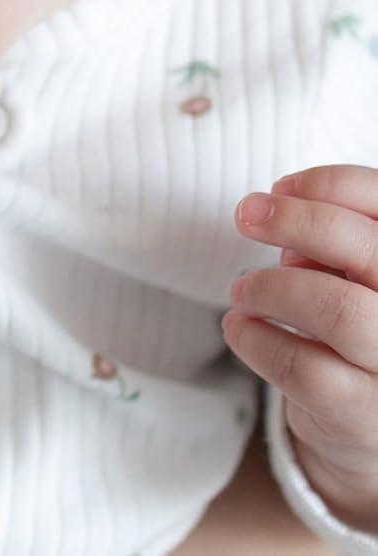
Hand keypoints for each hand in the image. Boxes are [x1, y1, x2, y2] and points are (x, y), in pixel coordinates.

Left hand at [226, 166, 377, 529]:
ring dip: (270, 288)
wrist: (367, 421)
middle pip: (365, 251)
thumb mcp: (350, 267)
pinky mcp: (367, 419)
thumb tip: (277, 206)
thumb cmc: (353, 320)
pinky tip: (240, 328)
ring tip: (242, 290)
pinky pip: (304, 370)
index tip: (278, 188)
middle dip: (296, 222)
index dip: (328, 184)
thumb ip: (332, 234)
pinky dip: (255, 339)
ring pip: (336, 310)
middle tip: (246, 216)